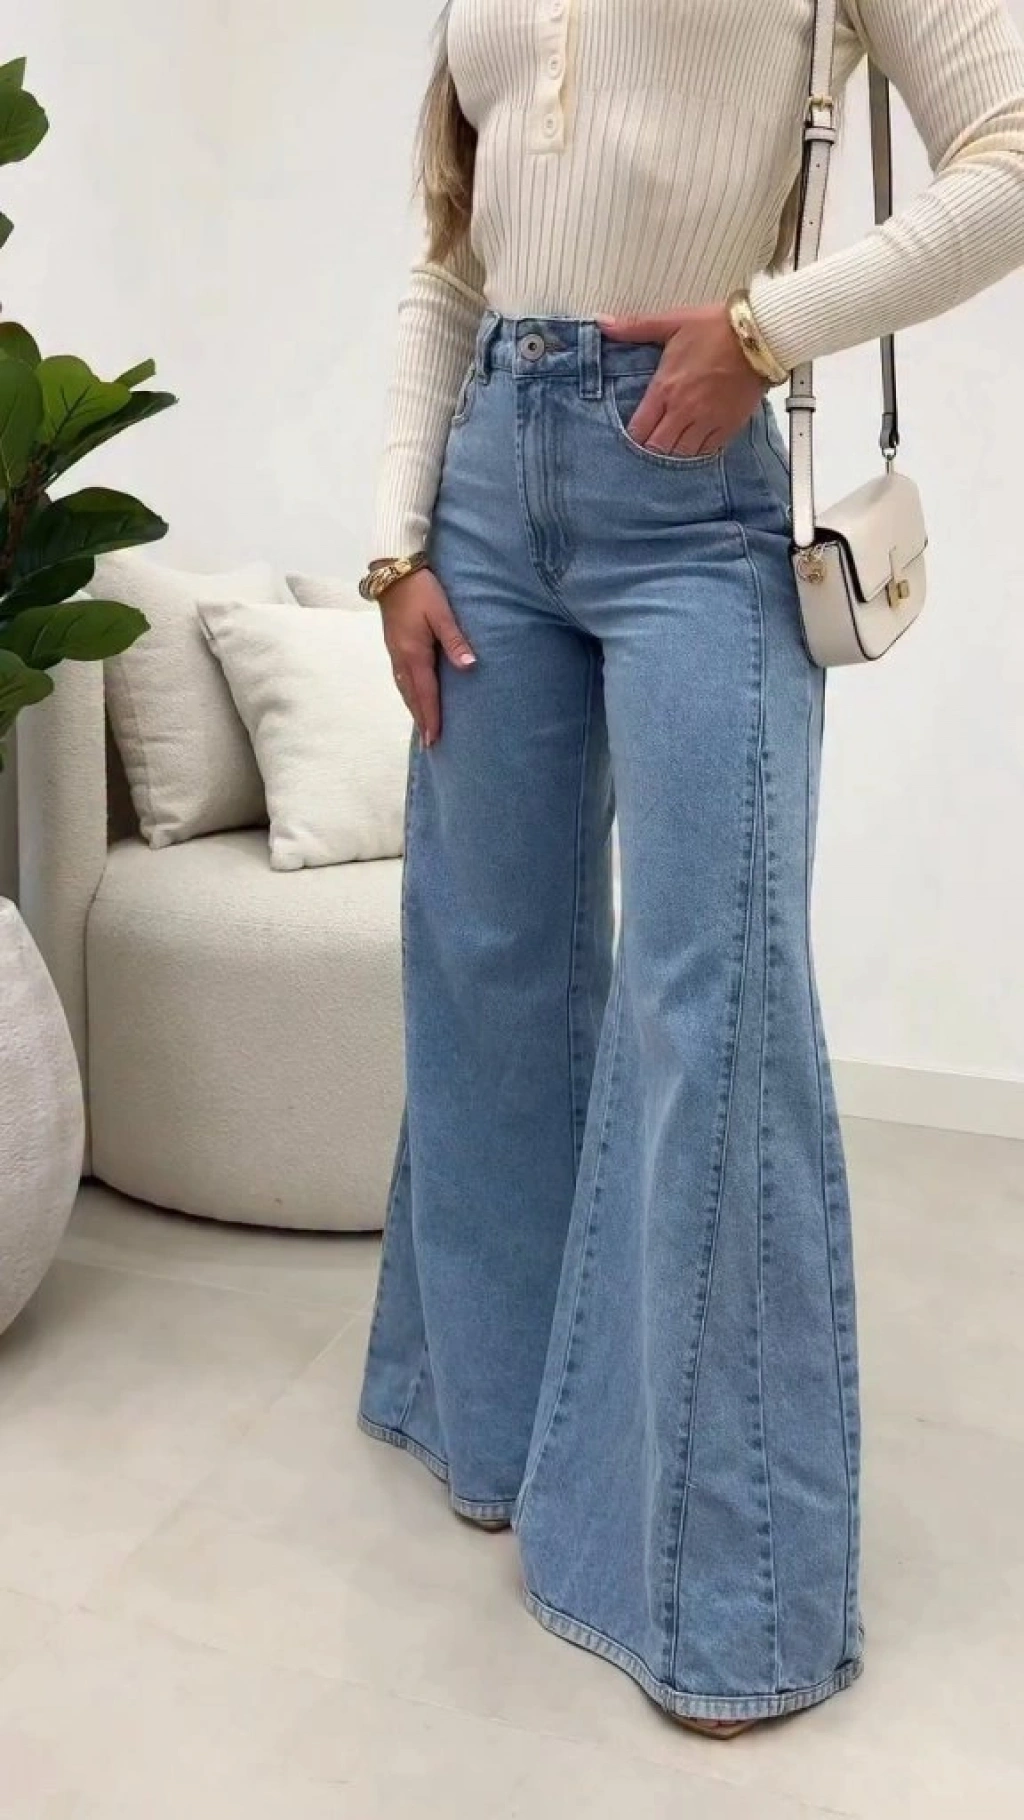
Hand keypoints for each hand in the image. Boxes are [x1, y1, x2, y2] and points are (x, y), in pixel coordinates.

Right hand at [378, 566, 475, 746]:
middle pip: (412, 696)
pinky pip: (401, 677)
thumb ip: (455, 640)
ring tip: (422, 725)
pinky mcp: (393, 644)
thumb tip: (469, 667)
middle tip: (430, 743)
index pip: (425, 693)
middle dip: (421, 719)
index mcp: (414, 653)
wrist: (393, 570)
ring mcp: (394, 651)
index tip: (435, 739)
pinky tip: (413, 695)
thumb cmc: (421, 590)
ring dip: (413, 708)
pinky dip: (408, 693)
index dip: (431, 717)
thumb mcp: (441, 613)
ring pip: (404, 688)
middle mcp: (401, 658)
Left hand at [599, 304, 767, 457]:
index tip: (637, 429)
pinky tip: (695, 440)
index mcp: (665, 388)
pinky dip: (698, 450)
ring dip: (674, 450)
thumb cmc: (715, 327)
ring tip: (673, 441)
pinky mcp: (728, 426)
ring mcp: (707, 421)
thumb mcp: (671, 322)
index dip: (635, 434)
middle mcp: (683, 411)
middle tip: (653, 438)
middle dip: (652, 446)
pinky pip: (707, 451)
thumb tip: (603, 323)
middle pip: (658, 448)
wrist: (759, 334)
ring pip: (682, 454)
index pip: (640, 429)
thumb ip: (635, 328)